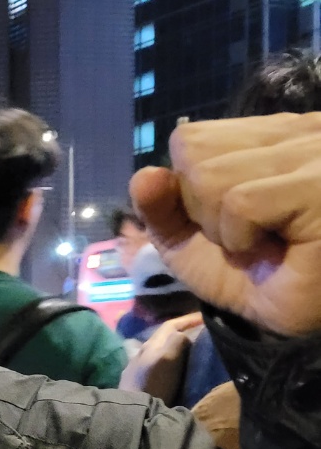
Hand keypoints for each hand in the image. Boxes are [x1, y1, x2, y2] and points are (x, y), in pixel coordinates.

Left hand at [120, 312, 203, 401]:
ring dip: (175, 347)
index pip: (170, 325)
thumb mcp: (168, 358)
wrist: (133, 411)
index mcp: (151, 345)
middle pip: (163, 337)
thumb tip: (184, 335)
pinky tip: (175, 368)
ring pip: (159, 350)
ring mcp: (137, 367)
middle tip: (202, 333)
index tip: (205, 317)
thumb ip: (176, 341)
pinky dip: (168, 361)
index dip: (188, 319)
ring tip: (192, 351)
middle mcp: (141, 352)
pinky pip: (156, 365)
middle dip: (182, 332)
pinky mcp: (137, 382)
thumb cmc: (153, 383)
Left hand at [130, 113, 320, 336]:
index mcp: (266, 135)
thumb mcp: (190, 240)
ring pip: (210, 176)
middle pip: (193, 153)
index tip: (228, 218)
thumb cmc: (256, 273)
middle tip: (247, 234)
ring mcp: (312, 153)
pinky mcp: (319, 188)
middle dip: (201, 209)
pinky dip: (241, 238)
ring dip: (221, 227)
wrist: (302, 316)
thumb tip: (145, 176)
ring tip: (262, 241)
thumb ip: (159, 207)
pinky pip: (241, 204)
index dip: (187, 189)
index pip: (188, 140)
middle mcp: (295, 132)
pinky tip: (278, 247)